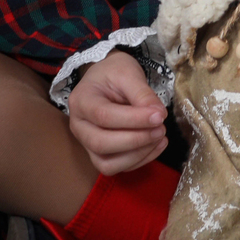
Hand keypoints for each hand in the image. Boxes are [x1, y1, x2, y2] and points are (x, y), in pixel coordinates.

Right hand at [66, 48, 167, 175]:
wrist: (105, 78)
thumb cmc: (113, 73)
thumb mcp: (127, 72)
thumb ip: (142, 93)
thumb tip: (158, 115)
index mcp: (81, 101)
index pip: (104, 116)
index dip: (133, 120)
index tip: (159, 115)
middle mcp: (79, 126)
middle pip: (101, 143)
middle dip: (135, 140)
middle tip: (161, 128)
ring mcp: (86, 144)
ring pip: (106, 163)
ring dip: (137, 154)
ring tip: (160, 136)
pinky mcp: (99, 155)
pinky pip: (116, 167)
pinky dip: (139, 161)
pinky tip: (156, 145)